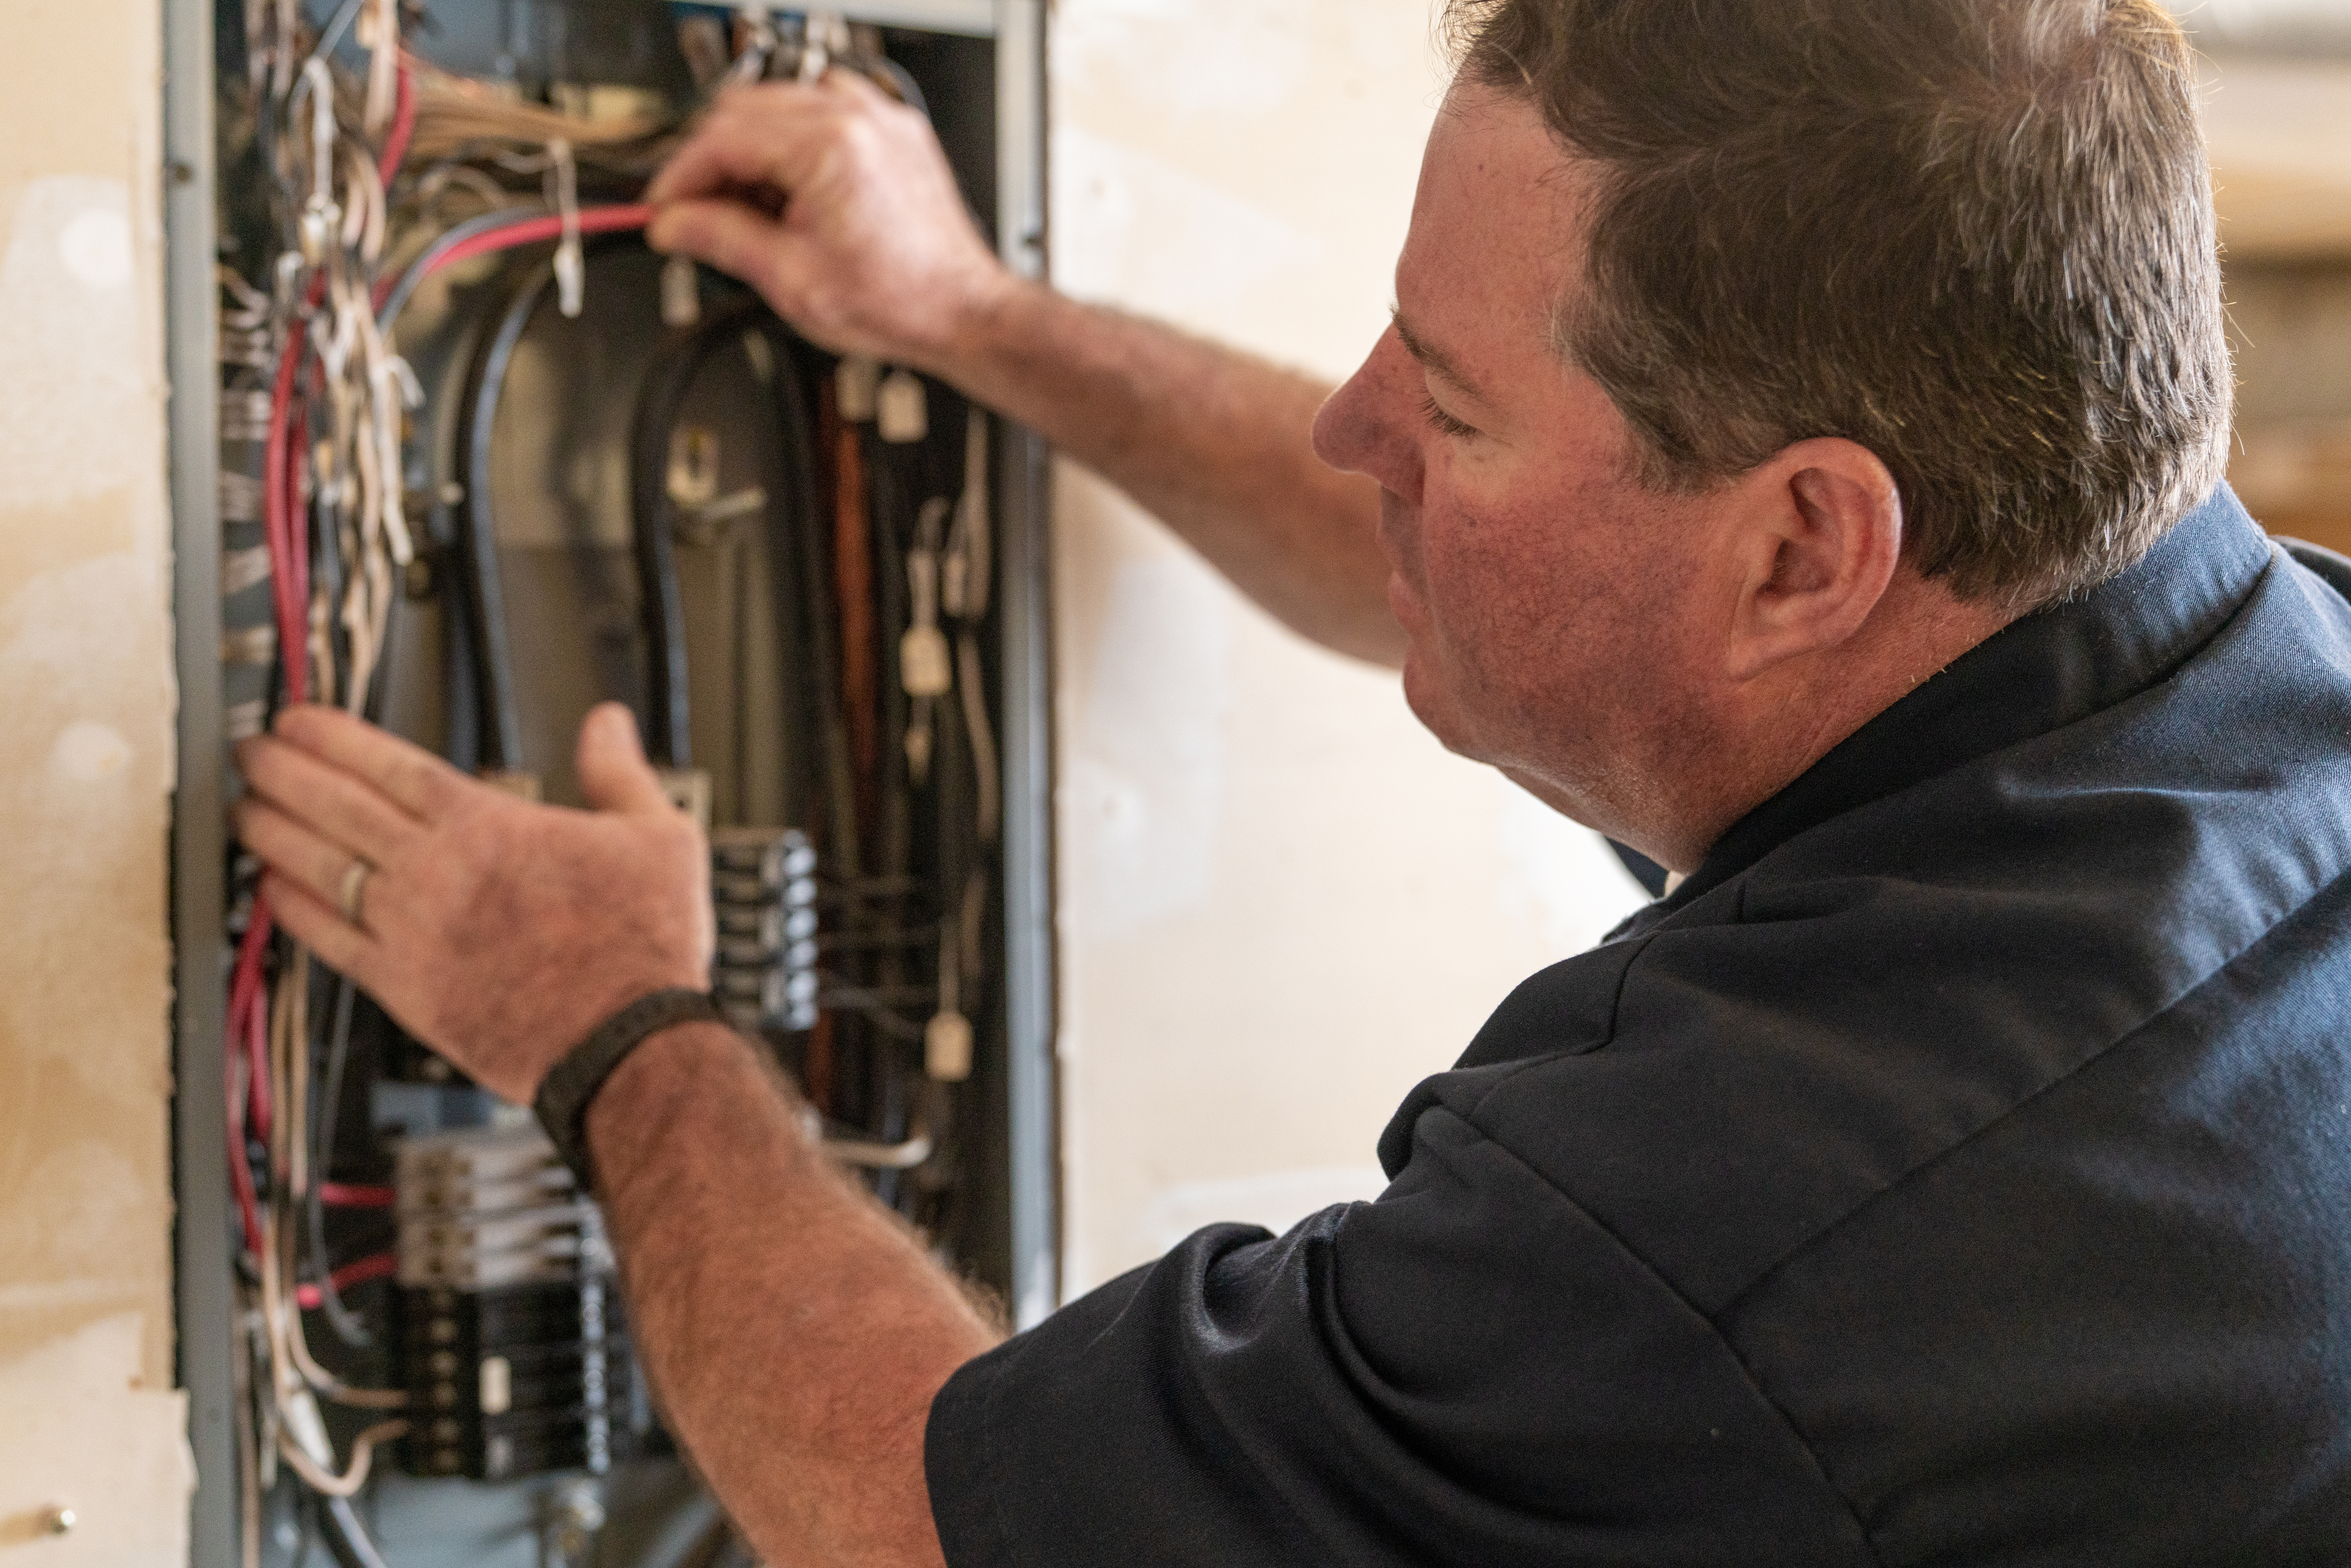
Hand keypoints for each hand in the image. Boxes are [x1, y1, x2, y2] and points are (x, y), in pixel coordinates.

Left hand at [232, 703, 713, 1105]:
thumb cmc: (647, 948)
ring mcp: (414, 932)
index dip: (333, 738)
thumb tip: (608, 724)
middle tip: (250, 754)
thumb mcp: (660, 838)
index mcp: (491, 828)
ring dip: (272, 834)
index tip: (298, 722)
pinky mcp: (405, 988)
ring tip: (244, 810)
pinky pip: (331, 941)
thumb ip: (620, 774)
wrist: (629, 1046)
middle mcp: (438, 873)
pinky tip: (271, 892)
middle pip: (337, 807)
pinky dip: (294, 912)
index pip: (389, 766)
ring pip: (320, 868)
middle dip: (284, 773)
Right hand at [646, 71, 1016, 368]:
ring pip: (779, 106)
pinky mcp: (893, 131)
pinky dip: (794, 144)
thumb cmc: (900, 301)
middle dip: (711, 163)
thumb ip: (723, 240)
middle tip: (697, 214)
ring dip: (750, 151)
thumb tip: (673, 224)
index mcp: (829, 147)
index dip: (680, 176)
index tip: (663, 209)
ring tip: (752, 212)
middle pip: (744, 111)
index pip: (722, 138)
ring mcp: (879, 119)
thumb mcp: (792, 281)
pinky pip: (823, 113)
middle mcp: (857, 117)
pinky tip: (793, 191)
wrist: (962, 312)